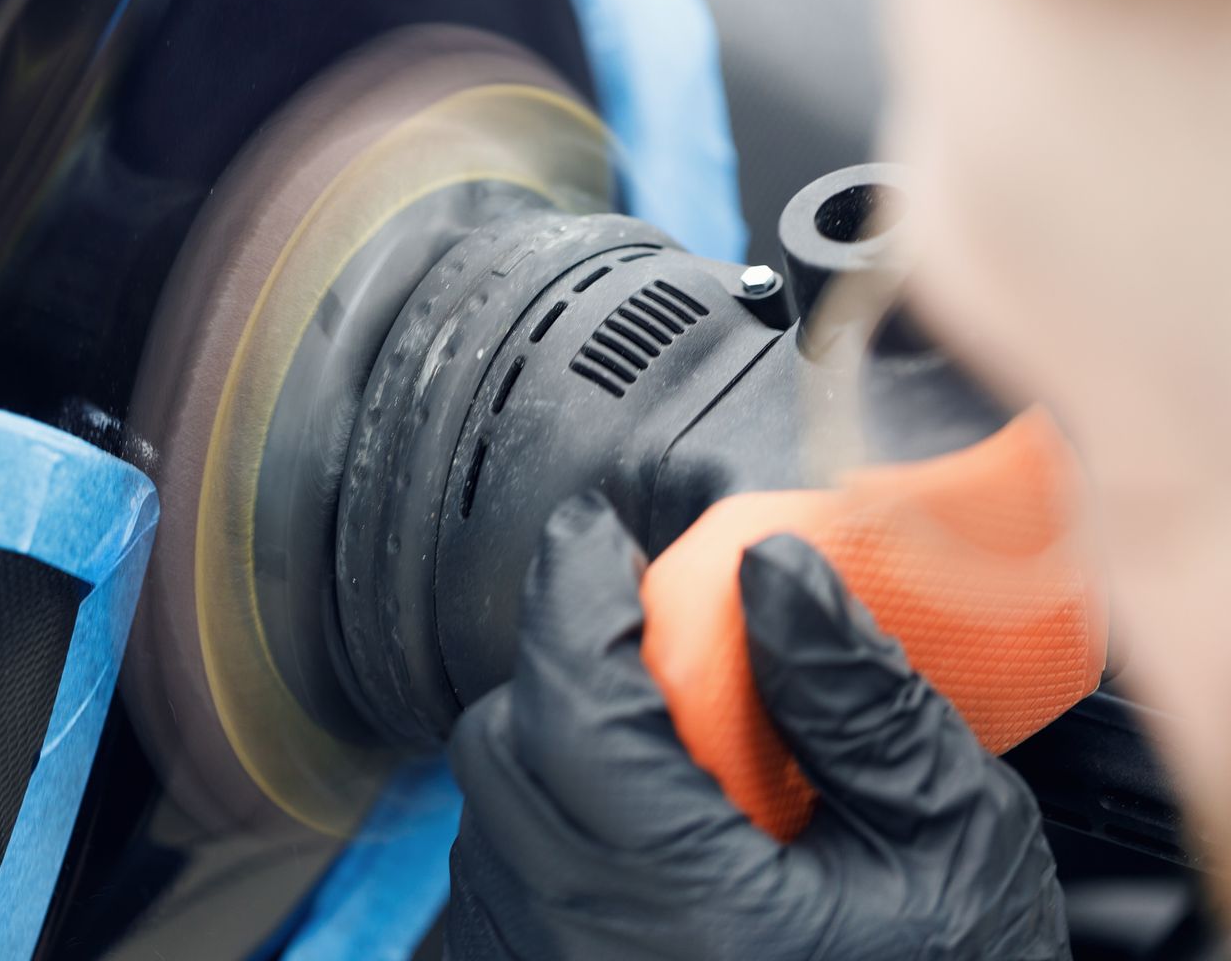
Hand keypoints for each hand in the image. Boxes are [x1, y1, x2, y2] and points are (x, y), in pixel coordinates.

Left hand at [445, 494, 1068, 959]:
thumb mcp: (952, 850)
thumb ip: (860, 703)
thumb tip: (778, 572)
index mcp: (675, 909)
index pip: (569, 703)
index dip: (573, 590)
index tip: (596, 528)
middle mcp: (576, 947)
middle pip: (506, 745)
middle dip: (571, 666)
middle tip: (661, 641)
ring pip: (494, 808)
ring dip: (564, 746)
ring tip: (681, 753)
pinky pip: (505, 872)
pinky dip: (559, 820)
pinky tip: (659, 830)